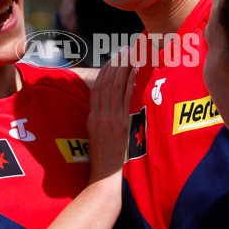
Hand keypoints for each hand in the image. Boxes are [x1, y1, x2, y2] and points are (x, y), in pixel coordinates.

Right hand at [86, 49, 134, 184]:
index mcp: (92, 117)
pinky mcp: (121, 125)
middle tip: (126, 49)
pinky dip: (130, 83)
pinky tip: (136, 71)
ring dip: (125, 68)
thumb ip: (99, 119)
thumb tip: (107, 106)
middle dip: (116, 63)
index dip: (106, 70)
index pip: (98, 86)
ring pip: (117, 87)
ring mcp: (110, 119)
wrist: (104, 178)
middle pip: (107, 82)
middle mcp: (100, 115)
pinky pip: (126, 98)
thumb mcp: (95, 136)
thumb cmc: (103, 159)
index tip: (113, 57)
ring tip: (133, 54)